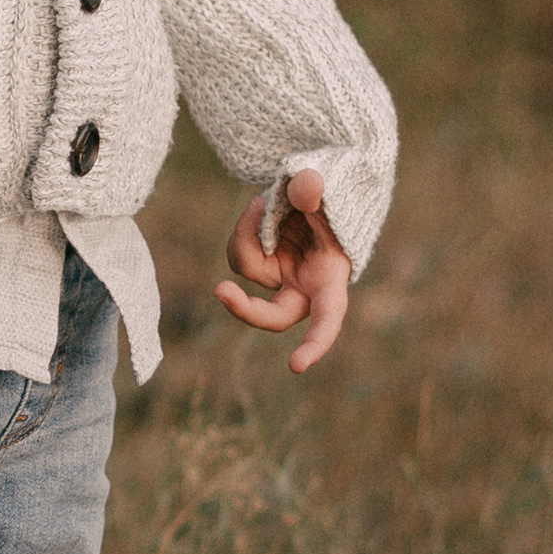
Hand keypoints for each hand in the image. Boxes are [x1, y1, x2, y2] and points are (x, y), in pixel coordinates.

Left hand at [216, 166, 350, 372]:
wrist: (314, 188)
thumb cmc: (332, 194)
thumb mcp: (330, 188)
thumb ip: (319, 190)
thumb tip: (306, 187)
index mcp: (330, 278)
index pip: (327, 319)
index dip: (315, 344)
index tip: (296, 365)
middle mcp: (303, 286)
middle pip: (272, 316)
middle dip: (245, 309)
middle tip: (220, 290)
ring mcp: (278, 275)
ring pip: (247, 270)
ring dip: (247, 236)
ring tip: (261, 202)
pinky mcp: (259, 262)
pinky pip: (238, 254)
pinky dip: (243, 230)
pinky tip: (257, 206)